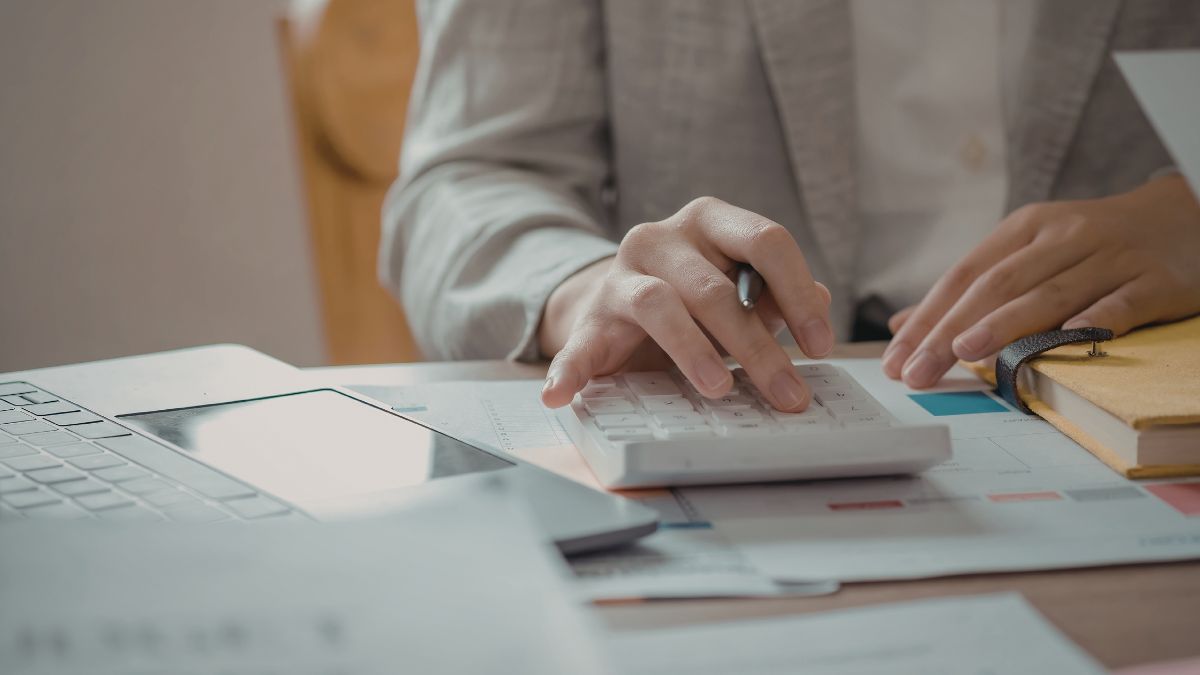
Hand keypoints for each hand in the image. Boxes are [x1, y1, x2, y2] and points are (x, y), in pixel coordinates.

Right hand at [538, 196, 834, 410]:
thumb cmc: (695, 301)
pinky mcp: (587, 320)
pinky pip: (575, 346)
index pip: (764, 240)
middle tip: (787, 394)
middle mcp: (661, 238)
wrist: (620, 308)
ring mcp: (620, 277)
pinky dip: (568, 372)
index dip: (799, 291)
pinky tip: (560, 395)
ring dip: (693, 351)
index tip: (820, 346)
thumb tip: (821, 303)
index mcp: (709, 222)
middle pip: (716, 287)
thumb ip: (778, 297)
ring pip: (659, 305)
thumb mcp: (742, 292)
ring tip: (718, 390)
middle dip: (758, 346)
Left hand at [883, 175, 1199, 387]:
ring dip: (1007, 324)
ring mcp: (1110, 257)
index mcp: (1025, 229)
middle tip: (917, 371)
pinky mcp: (1154, 280)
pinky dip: (1095, 321)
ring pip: (1051, 293)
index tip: (896, 358)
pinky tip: (1068, 340)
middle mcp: (1063, 237)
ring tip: (966, 352)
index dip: (928, 317)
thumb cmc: (1091, 244)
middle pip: (997, 287)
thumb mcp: (1028, 252)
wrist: (1185, 217)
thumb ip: (970, 288)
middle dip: (950, 331)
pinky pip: (1121, 303)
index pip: (964, 275)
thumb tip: (904, 324)